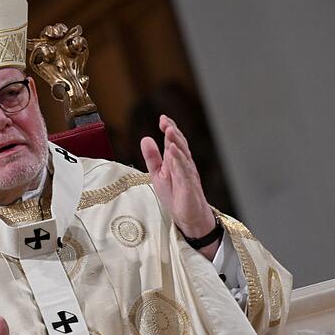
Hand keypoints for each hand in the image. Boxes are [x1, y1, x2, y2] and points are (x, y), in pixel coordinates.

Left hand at [140, 115, 217, 257]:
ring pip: (183, 155)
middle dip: (173, 131)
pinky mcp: (189, 185)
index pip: (174, 141)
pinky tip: (173, 151)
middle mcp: (184, 164)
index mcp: (177, 161)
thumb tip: (146, 138)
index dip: (169, 128)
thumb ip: (152, 157)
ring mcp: (188, 174)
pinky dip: (179, 160)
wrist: (189, 216)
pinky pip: (184, 170)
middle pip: (180, 144)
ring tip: (169, 130)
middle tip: (165, 121)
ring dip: (176, 142)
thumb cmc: (175, 195)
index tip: (162, 118)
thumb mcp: (158, 173)